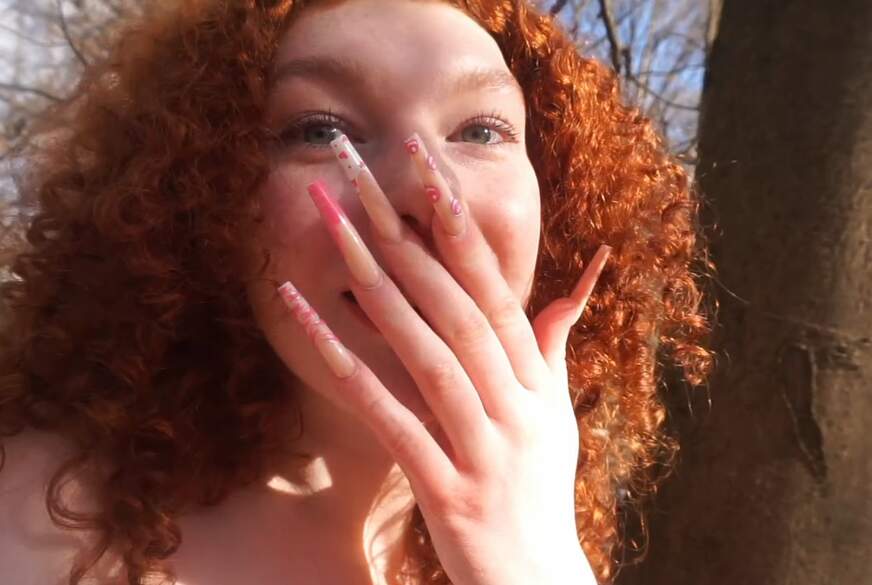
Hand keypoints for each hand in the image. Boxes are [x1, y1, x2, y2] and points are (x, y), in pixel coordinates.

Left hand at [275, 131, 608, 584]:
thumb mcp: (557, 416)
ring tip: (332, 226)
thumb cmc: (542, 491)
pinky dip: (346, 364)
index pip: (495, 288)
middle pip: (457, 305)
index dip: (460, 225)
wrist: (538, 581)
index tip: (425, 166)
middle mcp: (515, 403)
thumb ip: (552, 346)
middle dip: (409, 232)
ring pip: (428, 352)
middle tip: (363, 172)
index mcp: (535, 380)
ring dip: (376, 285)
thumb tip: (573, 284)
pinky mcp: (447, 487)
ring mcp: (484, 445)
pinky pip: (389, 417)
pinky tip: (302, 315)